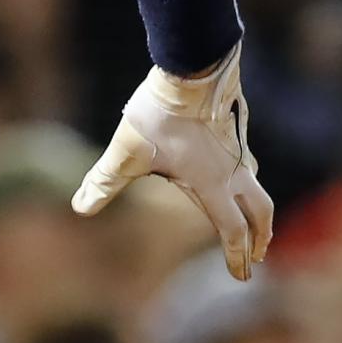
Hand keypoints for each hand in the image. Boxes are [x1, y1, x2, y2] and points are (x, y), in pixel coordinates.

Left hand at [74, 43, 273, 280]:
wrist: (191, 67)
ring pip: (257, 184)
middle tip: (260, 255)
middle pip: (260, 211)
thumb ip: (103, 182)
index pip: (232, 230)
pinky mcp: (237, 127)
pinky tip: (234, 171)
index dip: (237, 256)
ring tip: (252, 218)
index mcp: (211, 185)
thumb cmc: (158, 114)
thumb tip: (79, 207)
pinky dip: (248, 178)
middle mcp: (232, 170)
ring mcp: (238, 147)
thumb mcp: (124, 153)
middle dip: (262, 237)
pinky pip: (248, 160)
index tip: (242, 275)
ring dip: (257, 207)